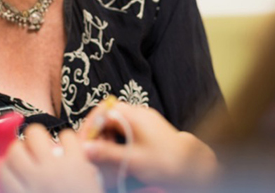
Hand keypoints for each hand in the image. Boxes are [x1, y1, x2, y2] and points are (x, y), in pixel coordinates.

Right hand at [0, 125, 102, 192]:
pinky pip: (66, 136)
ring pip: (35, 134)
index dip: (9, 165)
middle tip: (31, 154)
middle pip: (14, 150)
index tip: (18, 167)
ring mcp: (55, 169)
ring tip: (47, 147)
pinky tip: (69, 149)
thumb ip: (20, 189)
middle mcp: (35, 181)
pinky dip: (68, 139)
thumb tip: (7, 171)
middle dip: (21, 148)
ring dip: (39, 137)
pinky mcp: (76, 162)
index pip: (3, 170)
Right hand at [80, 102, 218, 186]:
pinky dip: (117, 137)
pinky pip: (125, 126)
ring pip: (116, 120)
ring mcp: (144, 118)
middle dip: (97, 130)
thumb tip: (84, 149)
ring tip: (103, 153)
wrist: (191, 165)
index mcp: (134, 115)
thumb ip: (107, 153)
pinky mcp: (148, 127)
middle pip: (108, 113)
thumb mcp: (133, 160)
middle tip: (92, 149)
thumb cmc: (165, 161)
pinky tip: (116, 152)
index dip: (90, 124)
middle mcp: (139, 112)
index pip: (103, 110)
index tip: (83, 141)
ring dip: (106, 135)